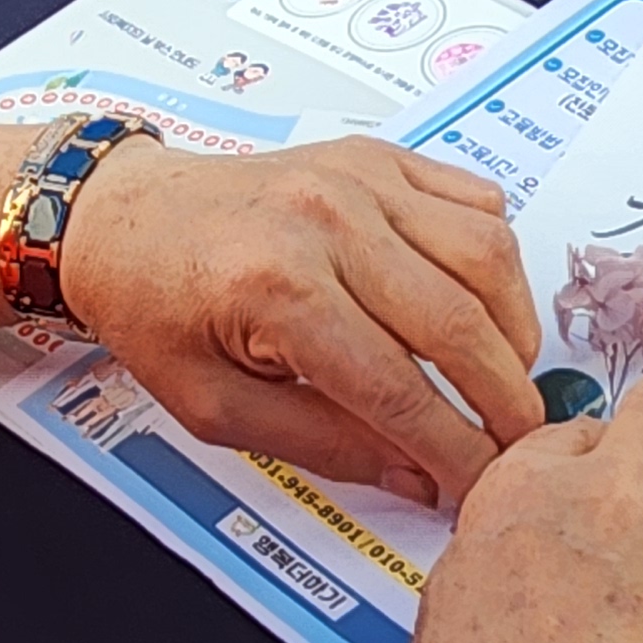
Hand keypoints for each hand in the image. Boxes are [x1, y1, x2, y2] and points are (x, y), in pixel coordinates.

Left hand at [59, 137, 543, 509]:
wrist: (124, 219)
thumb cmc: (156, 308)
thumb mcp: (215, 408)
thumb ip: (323, 445)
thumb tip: (418, 476)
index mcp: (278, 290)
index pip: (399, 390)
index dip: (456, 450)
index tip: (483, 485)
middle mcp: (328, 222)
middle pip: (459, 323)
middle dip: (505, 399)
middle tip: (519, 443)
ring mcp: (360, 180)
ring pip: (487, 255)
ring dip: (514, 328)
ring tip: (503, 378)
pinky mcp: (379, 158)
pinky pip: (475, 202)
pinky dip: (497, 261)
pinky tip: (482, 304)